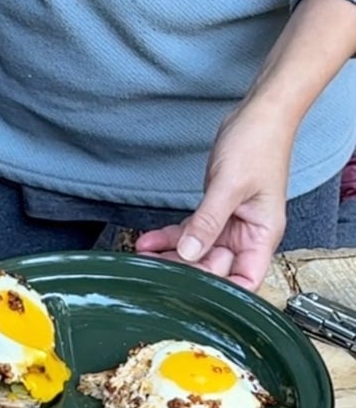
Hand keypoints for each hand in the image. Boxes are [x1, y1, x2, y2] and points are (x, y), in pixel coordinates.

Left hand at [136, 102, 293, 291]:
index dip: (222, 291)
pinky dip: (169, 237)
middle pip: (216, 269)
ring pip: (198, 252)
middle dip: (187, 271)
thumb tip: (190, 252)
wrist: (259, 114)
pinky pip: (190, 232)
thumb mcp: (229, 185)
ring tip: (144, 257)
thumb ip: (208, 221)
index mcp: (262, 235)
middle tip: (157, 270)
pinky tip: (148, 241)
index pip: (246, 280)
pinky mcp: (215, 213)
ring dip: (171, 255)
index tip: (192, 293)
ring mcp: (230, 226)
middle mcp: (248, 236)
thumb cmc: (259, 143)